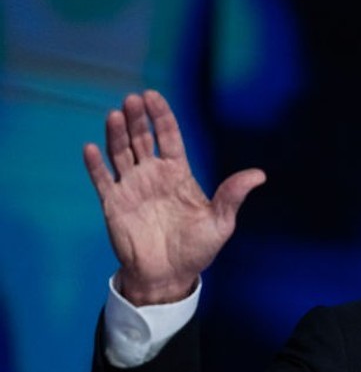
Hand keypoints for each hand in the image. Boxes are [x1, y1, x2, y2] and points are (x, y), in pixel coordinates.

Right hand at [82, 90, 265, 304]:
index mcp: (178, 173)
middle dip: (137, 118)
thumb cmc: (197, 249)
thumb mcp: (221, 222)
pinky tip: (91, 148)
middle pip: (142, 138)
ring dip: (116, 134)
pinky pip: (102, 179)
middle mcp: (153, 174)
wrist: (169, 276)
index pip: (168, 136)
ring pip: (120, 153)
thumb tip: (259, 174)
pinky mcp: (113, 203)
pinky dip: (95, 164)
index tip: (152, 95)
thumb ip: (233, 195)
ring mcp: (131, 187)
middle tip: (132, 100)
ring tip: (115, 115)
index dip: (160, 115)